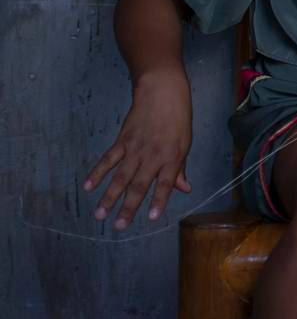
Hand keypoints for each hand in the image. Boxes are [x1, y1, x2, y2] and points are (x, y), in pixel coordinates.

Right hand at [84, 67, 192, 228]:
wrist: (162, 93)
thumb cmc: (178, 119)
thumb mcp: (186, 144)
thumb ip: (180, 168)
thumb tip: (184, 188)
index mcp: (172, 157)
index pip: (165, 183)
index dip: (159, 200)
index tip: (152, 218)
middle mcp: (152, 156)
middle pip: (138, 185)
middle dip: (128, 207)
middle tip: (119, 226)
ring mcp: (135, 149)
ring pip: (120, 177)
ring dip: (109, 197)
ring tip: (99, 215)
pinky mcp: (122, 141)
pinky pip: (108, 160)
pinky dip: (97, 173)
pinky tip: (88, 186)